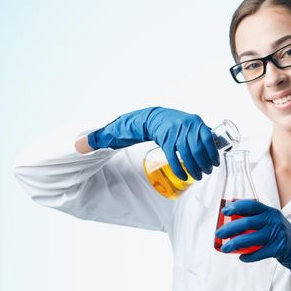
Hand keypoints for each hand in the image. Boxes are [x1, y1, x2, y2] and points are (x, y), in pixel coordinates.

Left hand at [88, 107, 218, 179]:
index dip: (178, 165)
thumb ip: (99, 139)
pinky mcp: (198, 123)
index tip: (180, 177)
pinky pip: (209, 137)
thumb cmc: (136, 126)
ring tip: (207, 172)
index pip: (172, 148)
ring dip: (207, 159)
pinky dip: (213, 150)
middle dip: (196, 164)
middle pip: (190, 147)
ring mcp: (190, 122)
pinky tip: (215, 162)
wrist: (154, 113)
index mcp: (160, 128)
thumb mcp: (118, 132)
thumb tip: (76, 145)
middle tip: (197, 177)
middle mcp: (178, 124)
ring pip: (202, 143)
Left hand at [215, 200, 290, 290]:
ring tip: (225, 248)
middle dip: (230, 227)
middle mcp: (274, 220)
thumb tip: (231, 223)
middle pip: (247, 221)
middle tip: (218, 233)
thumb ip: (257, 221)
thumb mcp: (272, 223)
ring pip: (251, 238)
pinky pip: (259, 253)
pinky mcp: (279, 247)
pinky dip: (248, 256)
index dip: (236, 206)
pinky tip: (241, 257)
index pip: (251, 205)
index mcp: (270, 211)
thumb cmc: (280, 235)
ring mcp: (277, 233)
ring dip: (235, 243)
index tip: (224, 212)